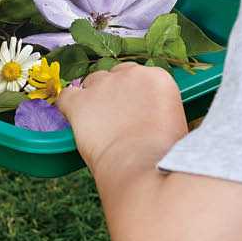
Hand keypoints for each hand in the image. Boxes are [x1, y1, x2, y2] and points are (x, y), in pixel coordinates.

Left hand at [58, 62, 186, 173]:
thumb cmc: (163, 154)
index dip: (135, 95)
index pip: (140, 75)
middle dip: (114, 94)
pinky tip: (72, 117)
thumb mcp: (175, 124)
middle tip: (117, 119)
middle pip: (116, 75)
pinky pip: (66, 97)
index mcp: (157, 77)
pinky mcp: (80, 102)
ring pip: (92, 83)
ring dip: (94, 98)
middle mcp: (130, 74)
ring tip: (96, 123)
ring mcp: (103, 86)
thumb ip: (161, 111)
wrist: (142, 166)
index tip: (134, 110)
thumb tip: (152, 119)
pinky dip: (67, 106)